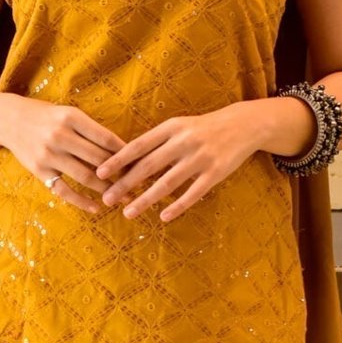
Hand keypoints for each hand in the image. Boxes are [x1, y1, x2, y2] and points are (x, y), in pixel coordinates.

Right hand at [0, 95, 128, 209]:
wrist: (9, 120)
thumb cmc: (47, 116)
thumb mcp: (68, 113)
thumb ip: (91, 130)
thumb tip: (124, 150)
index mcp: (71, 117)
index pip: (106, 138)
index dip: (126, 152)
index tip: (141, 162)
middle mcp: (60, 135)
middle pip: (99, 159)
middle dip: (121, 173)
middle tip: (139, 184)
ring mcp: (49, 155)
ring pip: (85, 176)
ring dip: (107, 189)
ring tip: (123, 198)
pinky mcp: (39, 171)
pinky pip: (64, 190)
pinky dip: (82, 201)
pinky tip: (96, 207)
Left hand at [93, 102, 271, 224]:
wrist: (242, 125)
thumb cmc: (202, 128)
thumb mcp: (178, 127)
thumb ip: (156, 142)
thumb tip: (126, 161)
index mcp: (171, 128)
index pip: (138, 145)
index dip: (117, 160)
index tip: (99, 173)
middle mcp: (183, 142)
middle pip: (148, 166)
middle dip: (125, 184)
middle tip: (107, 199)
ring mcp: (200, 158)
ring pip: (167, 183)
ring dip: (145, 200)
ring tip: (128, 213)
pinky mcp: (215, 173)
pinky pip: (193, 193)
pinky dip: (177, 206)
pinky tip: (162, 217)